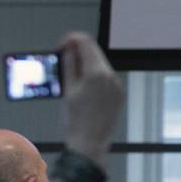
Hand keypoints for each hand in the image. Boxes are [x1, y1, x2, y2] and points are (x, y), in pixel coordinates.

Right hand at [59, 32, 124, 165]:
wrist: (90, 142)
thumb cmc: (75, 119)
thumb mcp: (67, 89)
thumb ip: (69, 65)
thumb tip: (69, 49)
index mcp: (96, 73)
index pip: (85, 42)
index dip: (71, 39)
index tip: (61, 46)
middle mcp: (111, 76)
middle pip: (94, 52)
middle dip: (78, 51)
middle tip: (63, 57)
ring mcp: (117, 84)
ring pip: (101, 65)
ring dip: (87, 64)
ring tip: (71, 75)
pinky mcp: (119, 93)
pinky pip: (107, 77)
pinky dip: (95, 76)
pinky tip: (84, 86)